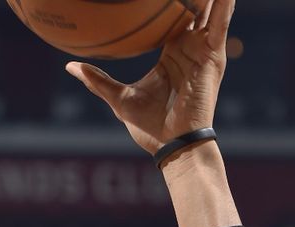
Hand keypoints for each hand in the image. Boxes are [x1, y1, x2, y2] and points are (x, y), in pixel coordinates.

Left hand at [65, 0, 234, 156]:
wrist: (174, 144)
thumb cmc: (150, 127)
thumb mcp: (119, 99)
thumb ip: (97, 80)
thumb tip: (70, 66)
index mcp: (172, 54)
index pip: (173, 18)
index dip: (169, 1)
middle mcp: (191, 49)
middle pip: (194, 9)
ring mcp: (204, 52)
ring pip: (209, 10)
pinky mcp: (213, 57)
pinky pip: (220, 24)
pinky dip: (224, 5)